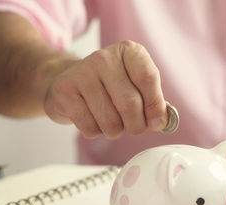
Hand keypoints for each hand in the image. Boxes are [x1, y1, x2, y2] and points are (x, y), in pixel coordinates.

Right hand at [43, 40, 165, 138]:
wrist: (69, 79)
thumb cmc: (110, 86)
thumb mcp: (136, 85)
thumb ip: (153, 101)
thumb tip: (162, 122)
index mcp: (128, 51)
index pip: (148, 77)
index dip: (155, 105)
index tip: (157, 121)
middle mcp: (104, 57)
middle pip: (130, 103)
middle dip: (136, 126)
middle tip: (134, 127)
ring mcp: (81, 73)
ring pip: (110, 121)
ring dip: (115, 131)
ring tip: (111, 122)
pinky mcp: (64, 91)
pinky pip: (90, 127)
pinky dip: (95, 132)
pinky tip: (92, 119)